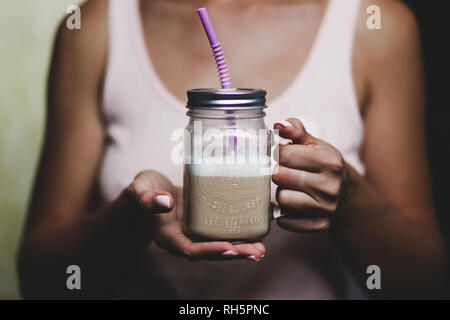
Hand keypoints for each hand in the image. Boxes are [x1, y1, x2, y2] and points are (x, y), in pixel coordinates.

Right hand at [119, 170, 265, 260]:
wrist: (148, 192)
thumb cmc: (143, 191)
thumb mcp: (141, 190)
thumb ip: (148, 198)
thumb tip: (164, 202)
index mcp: (169, 236)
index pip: (191, 250)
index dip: (210, 251)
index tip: (229, 248)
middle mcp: (184, 239)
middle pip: (211, 252)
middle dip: (235, 253)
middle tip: (257, 252)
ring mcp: (195, 233)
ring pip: (220, 244)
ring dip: (241, 248)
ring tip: (261, 247)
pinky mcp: (204, 223)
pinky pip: (222, 231)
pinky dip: (238, 233)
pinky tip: (255, 230)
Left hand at [272, 119, 347, 231]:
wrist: (348, 196)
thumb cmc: (326, 166)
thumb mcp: (315, 144)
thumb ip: (296, 131)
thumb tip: (278, 125)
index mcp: (329, 161)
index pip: (285, 154)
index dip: (276, 153)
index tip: (278, 154)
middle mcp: (330, 185)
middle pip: (281, 177)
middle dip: (277, 172)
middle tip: (282, 171)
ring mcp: (326, 208)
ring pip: (282, 199)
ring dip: (281, 192)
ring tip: (288, 187)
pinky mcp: (320, 225)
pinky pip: (287, 221)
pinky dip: (284, 214)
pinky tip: (292, 204)